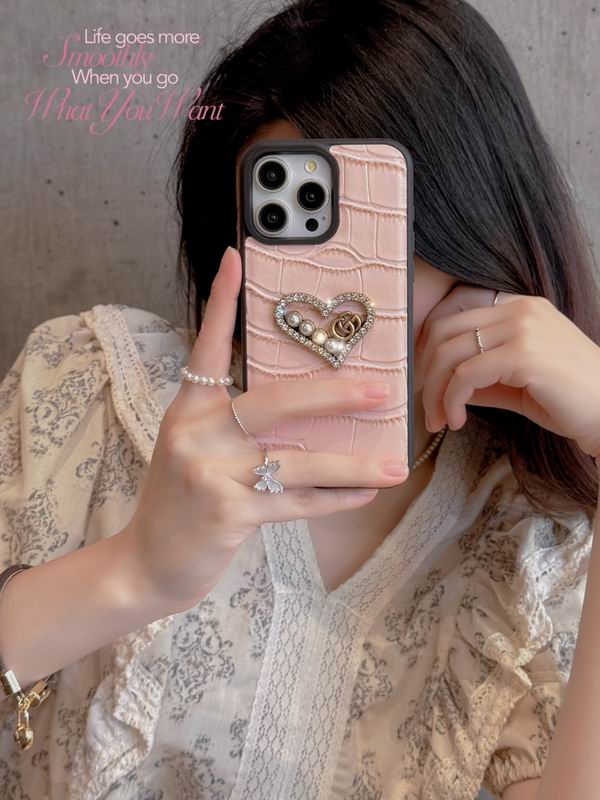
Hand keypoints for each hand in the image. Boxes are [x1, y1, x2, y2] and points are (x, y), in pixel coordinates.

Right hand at [124, 246, 405, 611]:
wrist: (147, 562)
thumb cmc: (182, 499)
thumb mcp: (198, 449)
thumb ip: (237, 424)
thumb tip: (309, 407)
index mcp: (188, 411)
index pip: (207, 348)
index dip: (223, 303)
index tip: (237, 258)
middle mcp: (196, 435)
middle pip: (275, 403)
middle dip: (334, 395)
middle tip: (381, 391)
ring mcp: (211, 475)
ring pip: (297, 462)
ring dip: (352, 463)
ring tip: (396, 465)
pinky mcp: (228, 514)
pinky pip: (296, 502)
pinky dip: (334, 498)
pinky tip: (365, 492)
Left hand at [415, 284, 599, 459]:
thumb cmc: (567, 399)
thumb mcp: (515, 381)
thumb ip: (479, 374)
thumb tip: (438, 384)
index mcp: (518, 307)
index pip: (454, 308)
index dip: (428, 342)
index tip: (424, 376)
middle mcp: (519, 309)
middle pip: (443, 329)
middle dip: (424, 370)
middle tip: (425, 405)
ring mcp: (522, 328)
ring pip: (449, 353)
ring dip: (434, 392)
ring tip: (437, 420)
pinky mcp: (524, 354)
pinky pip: (466, 375)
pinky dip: (452, 401)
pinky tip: (457, 420)